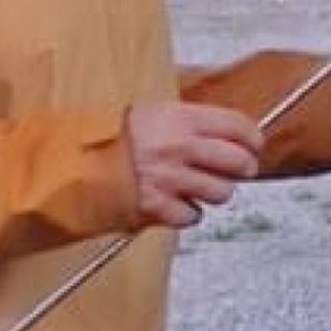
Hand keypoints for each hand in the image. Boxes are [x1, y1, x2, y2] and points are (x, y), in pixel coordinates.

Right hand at [122, 101, 265, 224]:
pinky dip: (187, 212)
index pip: (238, 127)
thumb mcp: (155, 114)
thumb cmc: (115, 139)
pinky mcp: (158, 206)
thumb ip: (193, 124)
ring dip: (214, 192)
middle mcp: (179, 147)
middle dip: (244, 169)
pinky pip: (193, 216)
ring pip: (221, 193)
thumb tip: (234, 136)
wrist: (76, 164)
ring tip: (196, 185)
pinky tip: (175, 201)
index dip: (253, 139)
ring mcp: (170, 178)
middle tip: (237, 170)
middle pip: (239, 163)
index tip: (254, 146)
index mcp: (180, 119)